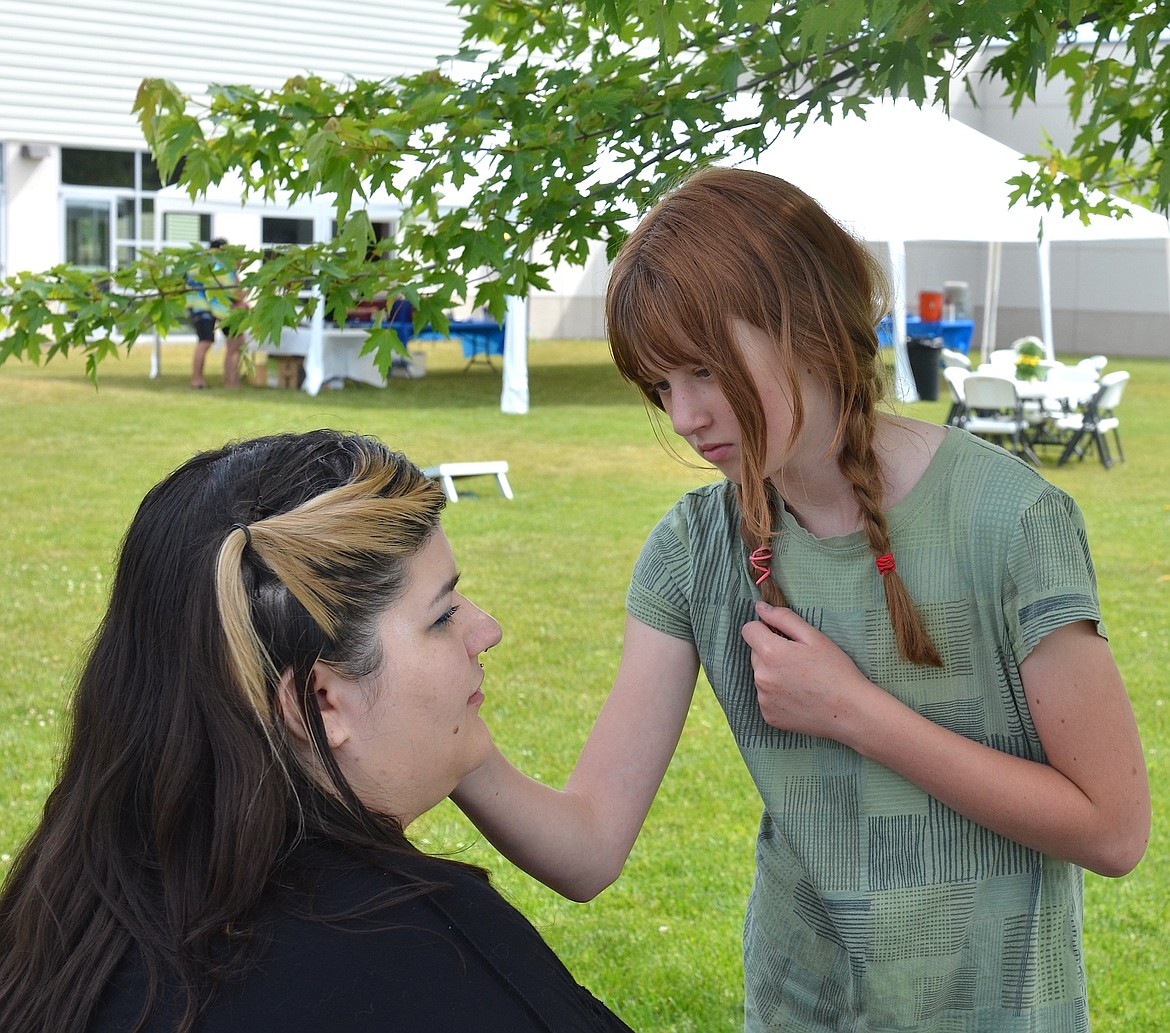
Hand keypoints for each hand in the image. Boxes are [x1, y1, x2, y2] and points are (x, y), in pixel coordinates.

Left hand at [740, 602, 879, 742]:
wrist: (850, 711)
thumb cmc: (836, 670)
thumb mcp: (814, 637)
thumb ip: (783, 618)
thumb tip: (760, 607)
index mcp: (770, 653)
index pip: (749, 630)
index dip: (765, 629)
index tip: (782, 636)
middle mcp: (761, 676)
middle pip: (755, 653)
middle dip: (771, 652)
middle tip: (800, 661)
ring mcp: (763, 698)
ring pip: (761, 675)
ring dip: (774, 674)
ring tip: (802, 680)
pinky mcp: (768, 715)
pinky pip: (766, 697)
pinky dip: (778, 695)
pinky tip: (800, 697)